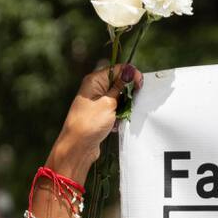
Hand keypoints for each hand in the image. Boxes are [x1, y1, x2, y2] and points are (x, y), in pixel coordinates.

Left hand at [46, 64, 142, 180]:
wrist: (77, 148)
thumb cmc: (89, 124)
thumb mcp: (108, 103)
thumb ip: (120, 87)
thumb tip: (130, 72)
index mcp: (94, 81)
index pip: (117, 69)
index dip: (130, 74)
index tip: (140, 84)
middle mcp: (94, 89)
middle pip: (118, 83)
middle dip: (127, 93)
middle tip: (130, 103)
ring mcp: (96, 102)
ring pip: (118, 99)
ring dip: (123, 107)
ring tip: (119, 117)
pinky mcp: (99, 114)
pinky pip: (114, 110)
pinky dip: (118, 116)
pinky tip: (114, 125)